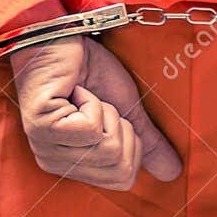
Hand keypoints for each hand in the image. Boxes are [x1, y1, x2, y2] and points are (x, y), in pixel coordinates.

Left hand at [11, 35, 181, 191]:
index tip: (115, 116)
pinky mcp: (43, 127)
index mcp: (74, 165)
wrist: (65, 36)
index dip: (132, 145)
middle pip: (119, 168)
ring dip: (107, 112)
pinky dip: (93, 103)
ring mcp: (46, 148)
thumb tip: (173, 172)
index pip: (122, 179)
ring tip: (87, 96)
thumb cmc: (90, 70)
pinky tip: (75, 90)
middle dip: (121, 128)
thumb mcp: (127, 109)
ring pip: (107, 149)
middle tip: (100, 104)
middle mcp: (55, 163)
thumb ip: (146, 141)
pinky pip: (90, 129)